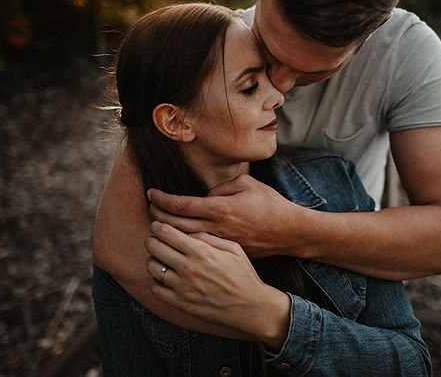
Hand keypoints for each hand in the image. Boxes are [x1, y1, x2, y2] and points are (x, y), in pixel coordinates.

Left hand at [145, 222, 290, 347]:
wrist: (249, 307)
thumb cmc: (243, 275)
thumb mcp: (233, 248)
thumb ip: (209, 237)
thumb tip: (188, 233)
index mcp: (201, 252)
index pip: (167, 233)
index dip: (158, 226)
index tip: (157, 226)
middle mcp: (188, 269)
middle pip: (154, 247)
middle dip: (152, 240)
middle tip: (155, 239)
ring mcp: (182, 288)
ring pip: (151, 267)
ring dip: (153, 260)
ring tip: (160, 259)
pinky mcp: (180, 303)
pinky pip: (156, 288)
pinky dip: (156, 280)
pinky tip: (165, 277)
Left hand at [147, 174, 305, 257]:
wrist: (289, 233)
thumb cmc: (269, 205)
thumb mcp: (247, 184)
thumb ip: (220, 186)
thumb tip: (204, 194)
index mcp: (220, 208)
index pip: (180, 204)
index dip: (161, 199)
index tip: (151, 193)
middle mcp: (216, 229)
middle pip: (175, 226)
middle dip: (157, 217)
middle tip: (150, 209)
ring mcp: (219, 246)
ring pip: (182, 243)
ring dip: (165, 236)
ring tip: (158, 227)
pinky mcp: (224, 257)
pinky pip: (195, 254)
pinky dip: (181, 248)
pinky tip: (174, 245)